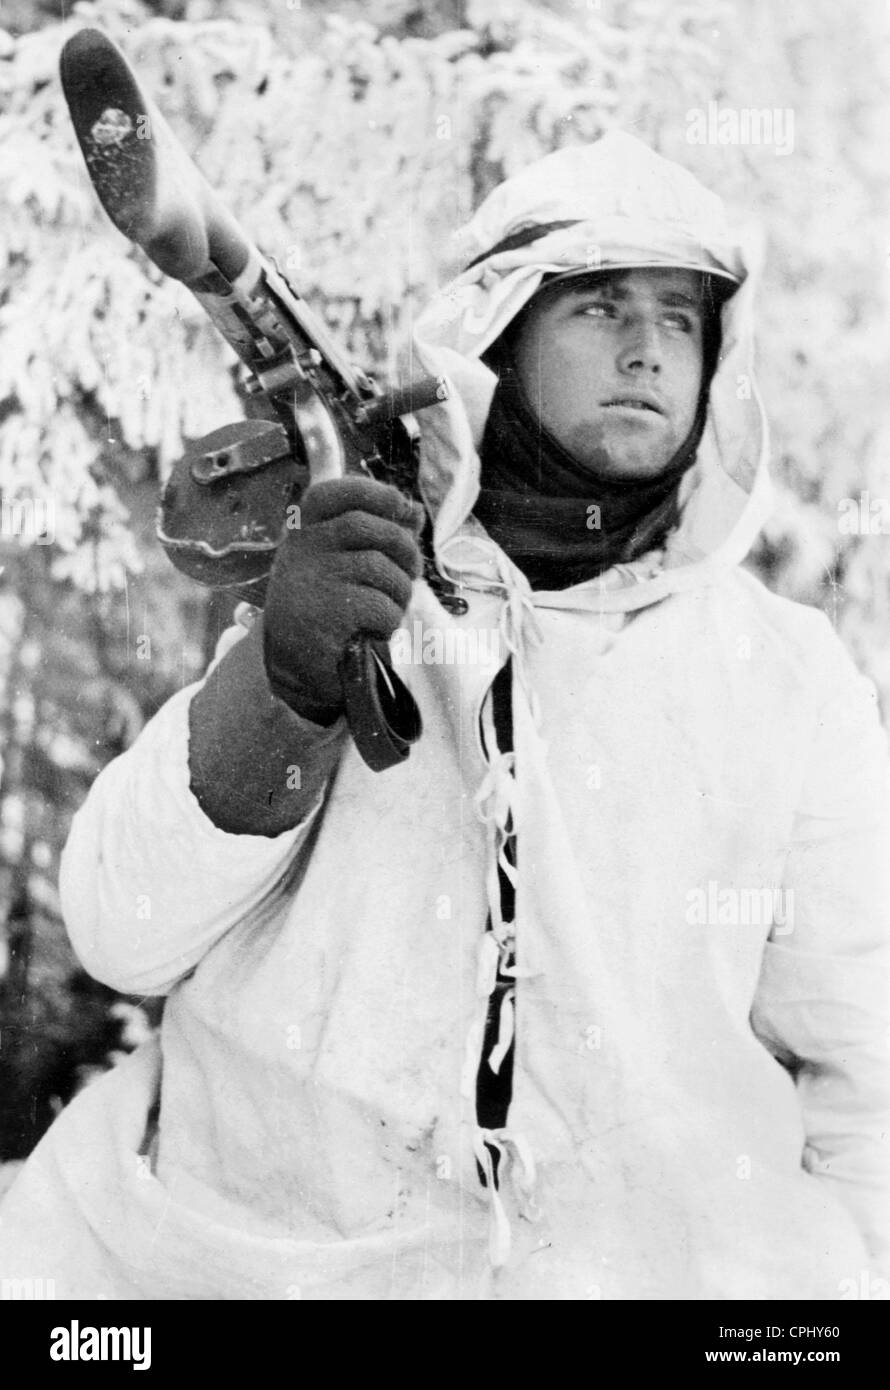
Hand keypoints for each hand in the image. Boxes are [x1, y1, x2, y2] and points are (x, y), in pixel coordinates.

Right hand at [263, 476, 423, 724]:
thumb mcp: (342, 564)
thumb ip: (376, 537)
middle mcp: (301, 551)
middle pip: (369, 527)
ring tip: (389, 609)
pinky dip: (390, 621)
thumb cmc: (327, 607)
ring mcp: (311, 581)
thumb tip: (415, 512)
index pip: (333, 494)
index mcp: (303, 533)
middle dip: (404, 548)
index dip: (373, 493)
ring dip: (400, 591)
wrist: (296, 666)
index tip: (401, 505)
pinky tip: (375, 631)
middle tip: (413, 572)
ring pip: (381, 569)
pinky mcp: (325, 615)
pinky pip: (380, 606)